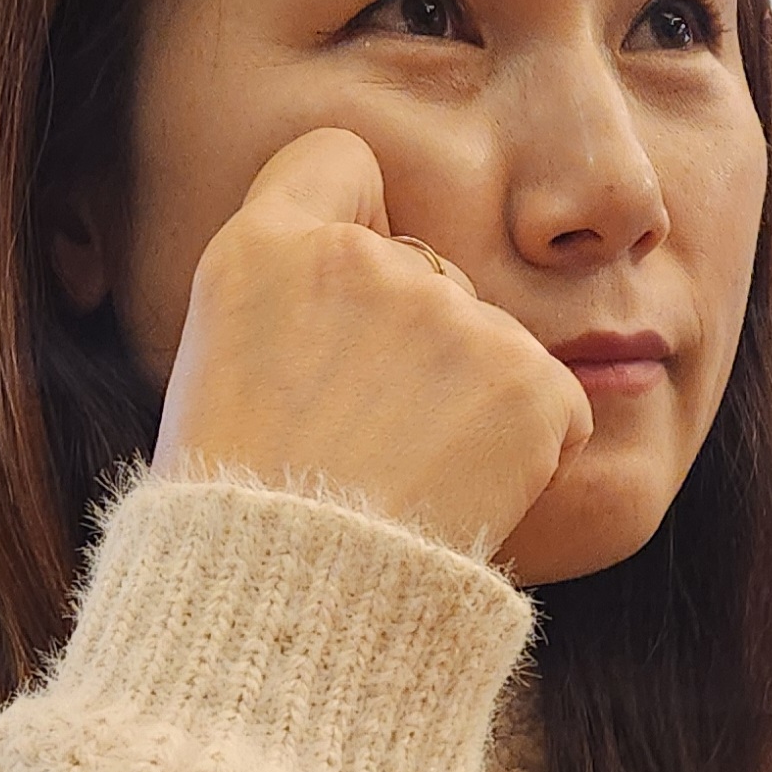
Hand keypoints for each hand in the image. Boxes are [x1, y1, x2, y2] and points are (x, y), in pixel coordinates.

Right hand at [151, 128, 592, 557]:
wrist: (290, 611)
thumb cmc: (240, 518)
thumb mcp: (214, 375)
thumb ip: (289, 303)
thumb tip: (359, 292)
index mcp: (262, 252)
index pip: (338, 160)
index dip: (350, 217)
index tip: (343, 291)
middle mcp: (358, 261)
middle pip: (424, 267)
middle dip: (414, 340)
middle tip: (364, 439)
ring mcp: (447, 314)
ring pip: (489, 339)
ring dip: (469, 400)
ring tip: (406, 479)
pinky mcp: (524, 376)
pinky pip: (556, 400)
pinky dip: (532, 448)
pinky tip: (465, 494)